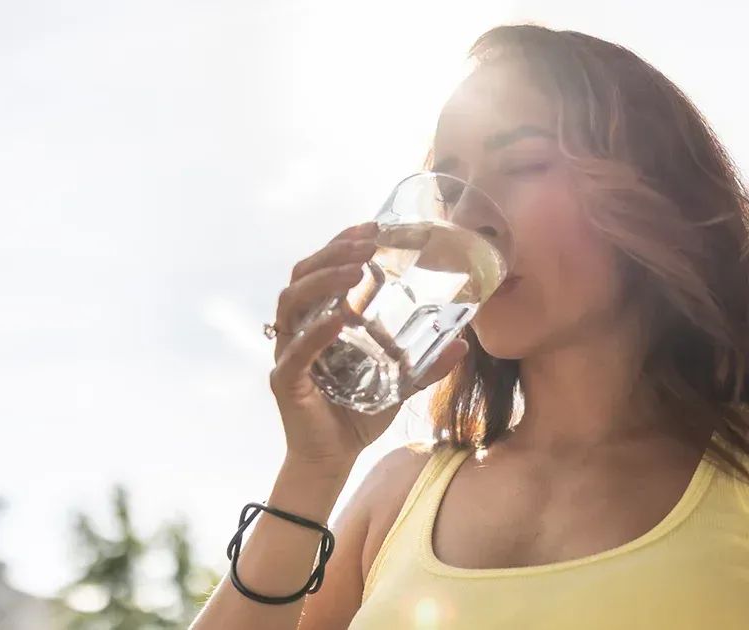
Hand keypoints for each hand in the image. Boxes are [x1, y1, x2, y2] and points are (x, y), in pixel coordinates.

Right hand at [268, 222, 468, 468]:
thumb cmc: (357, 416)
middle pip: (303, 274)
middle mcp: (299, 329)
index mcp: (320, 320)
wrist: (332, 460)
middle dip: (333, 252)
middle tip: (366, 241)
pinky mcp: (285, 380)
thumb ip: (425, 363)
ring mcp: (288, 352)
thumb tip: (462, 343)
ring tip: (354, 268)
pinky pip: (297, 348)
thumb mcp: (399, 384)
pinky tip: (341, 317)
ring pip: (293, 302)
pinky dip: (318, 330)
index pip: (323, 269)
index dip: (342, 243)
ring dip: (323, 280)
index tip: (372, 225)